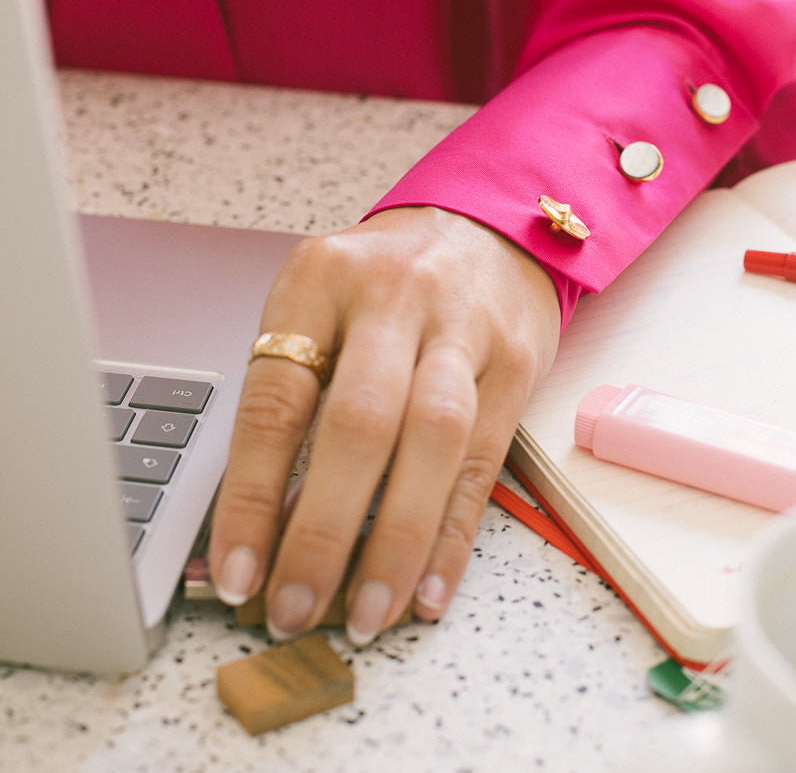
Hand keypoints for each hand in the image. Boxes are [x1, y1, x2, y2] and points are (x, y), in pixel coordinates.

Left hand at [208, 206, 559, 644]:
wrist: (484, 227)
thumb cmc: (385, 281)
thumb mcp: (322, 304)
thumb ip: (292, 394)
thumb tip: (259, 523)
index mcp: (322, 279)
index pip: (276, 398)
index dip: (250, 494)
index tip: (235, 570)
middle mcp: (394, 297)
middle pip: (358, 422)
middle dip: (322, 531)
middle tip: (295, 607)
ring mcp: (463, 326)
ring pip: (433, 441)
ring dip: (395, 540)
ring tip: (367, 612)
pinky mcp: (515, 361)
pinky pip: (485, 460)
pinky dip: (454, 532)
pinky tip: (428, 586)